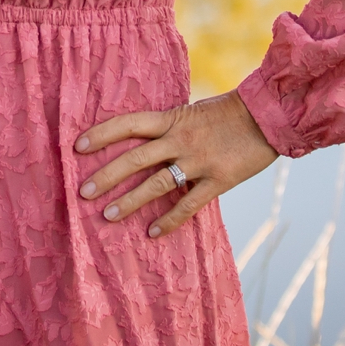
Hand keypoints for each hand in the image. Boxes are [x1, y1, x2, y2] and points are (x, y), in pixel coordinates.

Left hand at [73, 88, 276, 238]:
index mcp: (171, 119)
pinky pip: (188, 205)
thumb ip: (168, 128)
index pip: (128, 124)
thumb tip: (141, 142)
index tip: (77, 147)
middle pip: (135, 159)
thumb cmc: (227, 113)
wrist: (267, 117)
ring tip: (107, 216)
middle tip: (83, 192)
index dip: (101, 134)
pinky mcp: (218, 181)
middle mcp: (180, 140)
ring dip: (129, 202)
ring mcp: (198, 162)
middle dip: (106, 176)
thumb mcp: (191, 112)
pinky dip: (169, 220)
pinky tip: (152, 232)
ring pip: (156, 185)